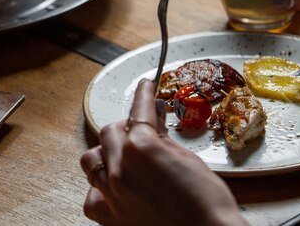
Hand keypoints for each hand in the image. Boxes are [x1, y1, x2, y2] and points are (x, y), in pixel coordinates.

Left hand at [80, 79, 245, 225]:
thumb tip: (152, 124)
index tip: (144, 87)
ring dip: (107, 153)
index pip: (138, 111)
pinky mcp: (110, 217)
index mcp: (141, 147)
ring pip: (92, 159)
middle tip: (141, 130)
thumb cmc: (207, 204)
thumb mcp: (188, 160)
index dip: (143, 95)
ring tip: (124, 158)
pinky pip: (92, 195)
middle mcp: (120, 168)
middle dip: (126, 127)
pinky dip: (100, 189)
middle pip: (110, 132)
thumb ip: (163, 140)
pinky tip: (116, 188)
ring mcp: (112, 193)